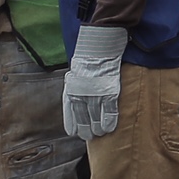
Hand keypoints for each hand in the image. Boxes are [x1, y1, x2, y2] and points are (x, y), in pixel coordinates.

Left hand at [63, 24, 127, 139]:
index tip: (75, 132)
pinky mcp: (109, 89)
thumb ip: (75, 84)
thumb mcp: (75, 70)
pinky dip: (108, 120)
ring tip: (99, 134)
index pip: (69, 111)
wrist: (99, 42)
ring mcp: (94, 92)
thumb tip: (77, 95)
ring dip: (97, 128)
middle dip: (85, 129)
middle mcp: (80, 93)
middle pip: (82, 117)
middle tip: (89, 136)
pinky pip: (109, 109)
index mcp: (71, 88)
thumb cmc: (88, 54)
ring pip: (95, 116)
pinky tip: (109, 128)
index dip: (72, 123)